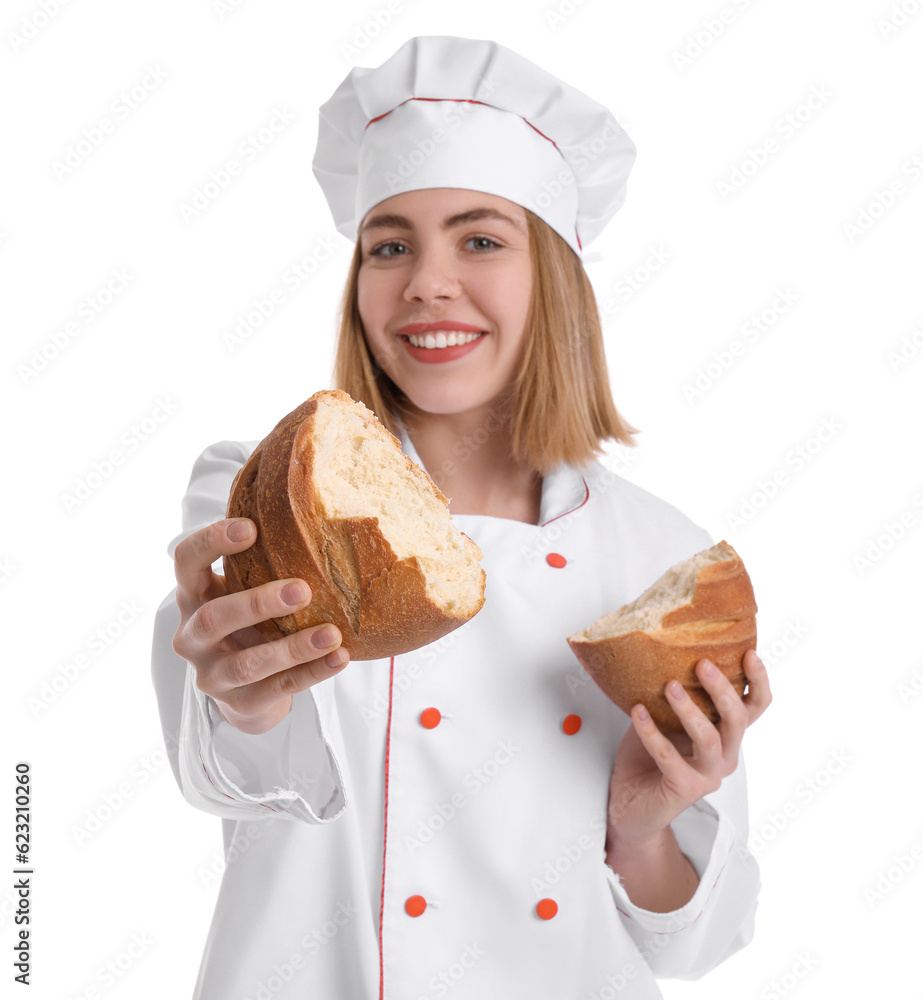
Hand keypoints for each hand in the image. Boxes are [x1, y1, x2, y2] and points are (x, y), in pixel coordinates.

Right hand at [171, 518, 348, 733]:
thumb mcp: (244, 590)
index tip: (250, 527)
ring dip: (293, 647)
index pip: (185, 562)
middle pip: (213, 618)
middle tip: (302, 589)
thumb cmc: (250, 623)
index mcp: (193, 596)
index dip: (211, 542)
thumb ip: (261, 561)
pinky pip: (277, 689)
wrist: (245, 691)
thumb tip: (316, 510)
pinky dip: (312, 673)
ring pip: (248, 663)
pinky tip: (338, 657)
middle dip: (257, 603)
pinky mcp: (239, 704)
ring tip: (332, 633)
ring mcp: (212, 675)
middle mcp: (192, 637)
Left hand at [607, 650, 770, 848]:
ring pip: (709, 739)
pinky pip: (669, 757)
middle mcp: (724, 757)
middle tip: (702, 664)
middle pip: (737, 720)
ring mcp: (706, 776)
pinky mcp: (684, 789)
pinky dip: (651, 732)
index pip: (754, 707)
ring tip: (669, 686)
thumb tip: (663, 651)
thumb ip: (673, 693)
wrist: (631, 805)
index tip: (748, 653)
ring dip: (689, 710)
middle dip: (722, 689)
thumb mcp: (664, 718)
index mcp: (726, 736)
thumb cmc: (648, 758)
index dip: (757, 681)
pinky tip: (638, 712)